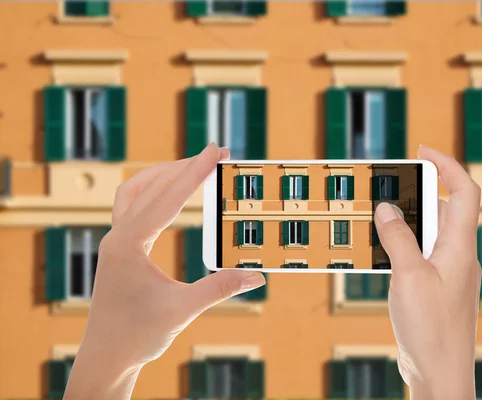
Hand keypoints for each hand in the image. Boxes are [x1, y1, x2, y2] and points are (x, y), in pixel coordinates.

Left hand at [64, 143, 265, 399]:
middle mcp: (118, 237)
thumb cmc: (138, 335)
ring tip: (191, 166)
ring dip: (163, 174)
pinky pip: (130, 206)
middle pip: (151, 186)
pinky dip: (151, 191)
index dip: (195, 173)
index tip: (215, 151)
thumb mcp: (183, 309)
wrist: (106, 356)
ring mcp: (115, 241)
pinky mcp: (118, 249)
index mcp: (129, 245)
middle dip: (184, 167)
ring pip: (134, 191)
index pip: (168, 199)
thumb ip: (220, 288)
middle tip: (215, 154)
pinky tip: (166, 195)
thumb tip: (256, 276)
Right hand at [374, 146, 480, 399]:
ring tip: (378, 217)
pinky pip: (420, 254)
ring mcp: (448, 272)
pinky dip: (402, 245)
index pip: (464, 192)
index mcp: (459, 247)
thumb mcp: (409, 277)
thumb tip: (387, 208)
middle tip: (389, 186)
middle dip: (418, 192)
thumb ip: (398, 238)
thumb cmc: (431, 329)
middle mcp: (458, 255)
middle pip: (444, 209)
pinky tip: (382, 251)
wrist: (440, 371)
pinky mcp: (435, 287)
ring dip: (406, 221)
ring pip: (429, 233)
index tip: (422, 151)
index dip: (447, 165)